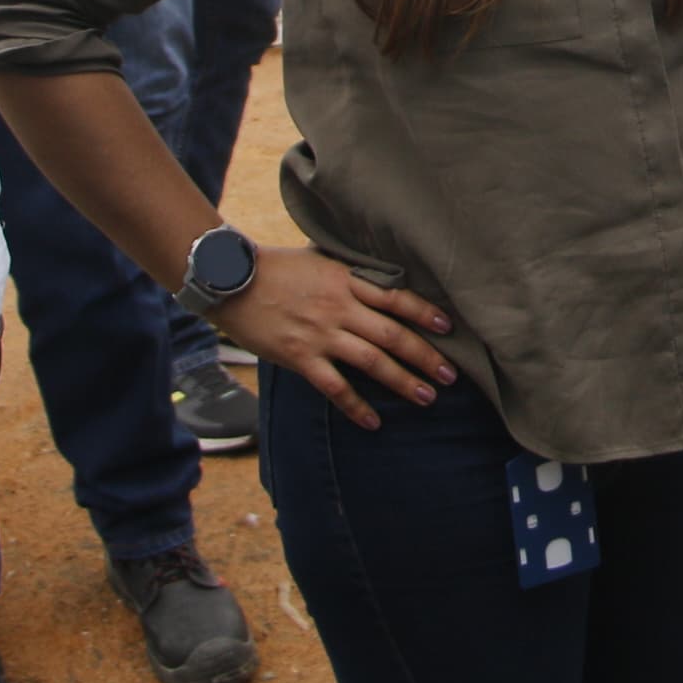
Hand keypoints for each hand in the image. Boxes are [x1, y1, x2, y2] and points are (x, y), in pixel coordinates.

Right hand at [219, 246, 459, 429]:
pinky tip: (373, 422)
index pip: (396, 298)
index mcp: (346, 280)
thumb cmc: (275, 268)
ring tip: (427, 397)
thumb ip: (348, 274)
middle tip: (451, 375)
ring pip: (372, 361)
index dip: (425, 313)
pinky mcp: (299, 356)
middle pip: (393, 334)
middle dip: (425, 356)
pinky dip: (355, 406)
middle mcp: (339, 307)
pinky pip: (334, 386)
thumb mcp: (319, 260)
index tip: (449, 326)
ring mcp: (320, 334)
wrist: (231, 280)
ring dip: (402, 381)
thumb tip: (379, 281)